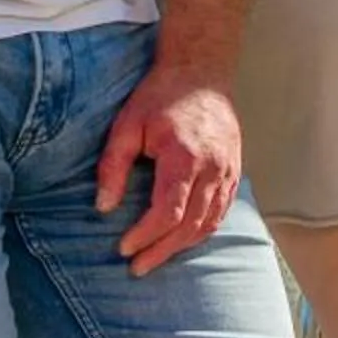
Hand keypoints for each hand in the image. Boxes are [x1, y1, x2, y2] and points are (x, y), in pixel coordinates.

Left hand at [93, 55, 241, 276]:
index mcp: (185, 157)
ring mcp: (228, 170)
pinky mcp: (234, 169)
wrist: (201, 70)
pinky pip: (222, 211)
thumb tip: (104, 207)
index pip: (168, 213)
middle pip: (190, 226)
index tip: (124, 248)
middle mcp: (212, 168)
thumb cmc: (161, 95)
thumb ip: (113, 166)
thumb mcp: (127, 124)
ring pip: (209, 223)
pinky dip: (202, 230)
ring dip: (182, 246)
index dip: (146, 236)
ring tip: (156, 257)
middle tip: (137, 267)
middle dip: (161, 250)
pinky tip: (183, 238)